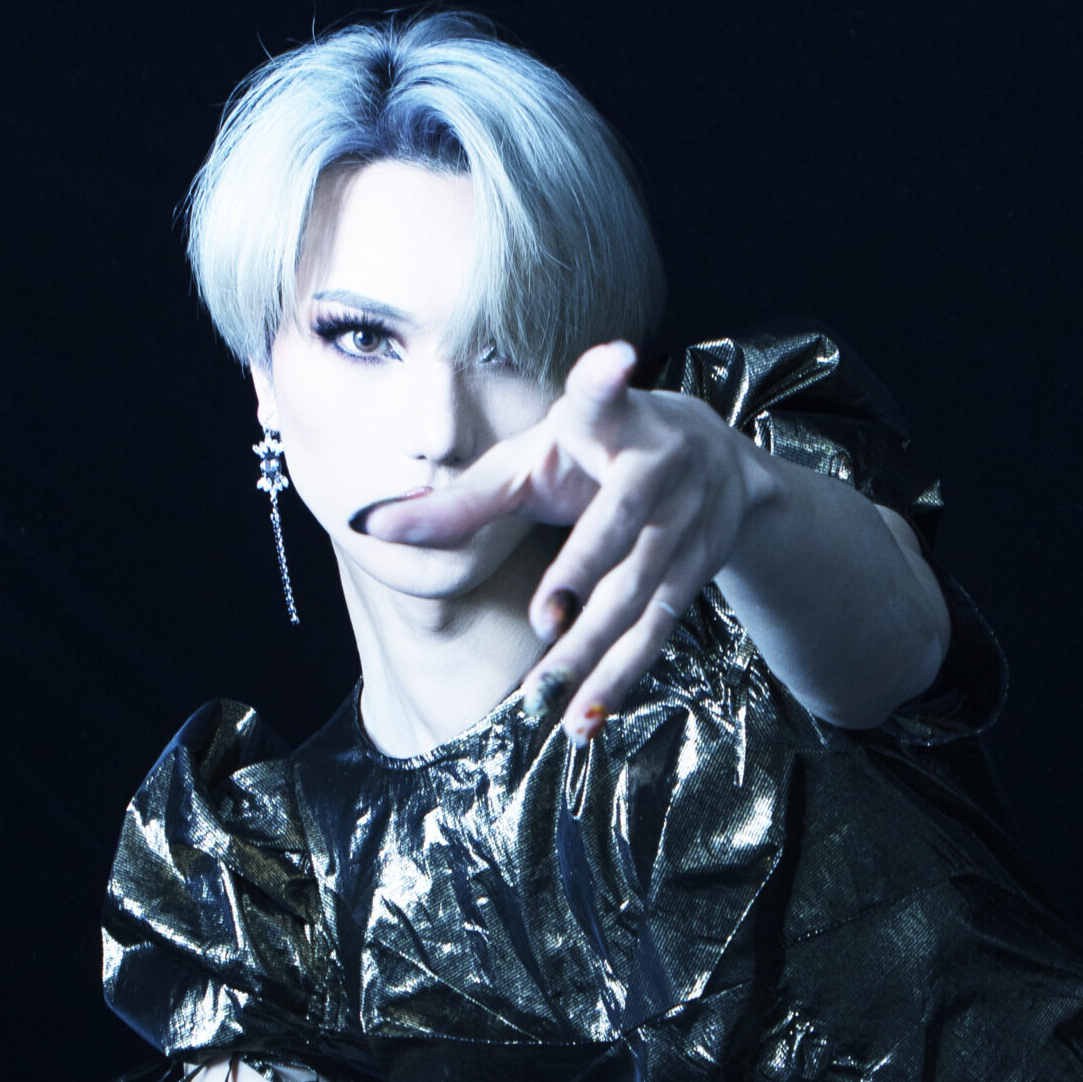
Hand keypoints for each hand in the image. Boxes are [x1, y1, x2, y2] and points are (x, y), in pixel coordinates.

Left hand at [353, 340, 777, 741]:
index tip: (615, 361)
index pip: (603, 399)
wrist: (715, 466)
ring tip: (547, 701)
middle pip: (617, 531)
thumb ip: (460, 499)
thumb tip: (367, 525)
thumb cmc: (593, 455)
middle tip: (543, 623)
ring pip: (639, 597)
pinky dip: (621, 679)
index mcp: (610, 422)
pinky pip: (657, 634)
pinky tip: (584, 720)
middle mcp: (657, 469)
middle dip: (583, 575)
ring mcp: (686, 525)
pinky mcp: (697, 572)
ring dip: (596, 653)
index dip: (606, 381)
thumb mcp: (532, 462)